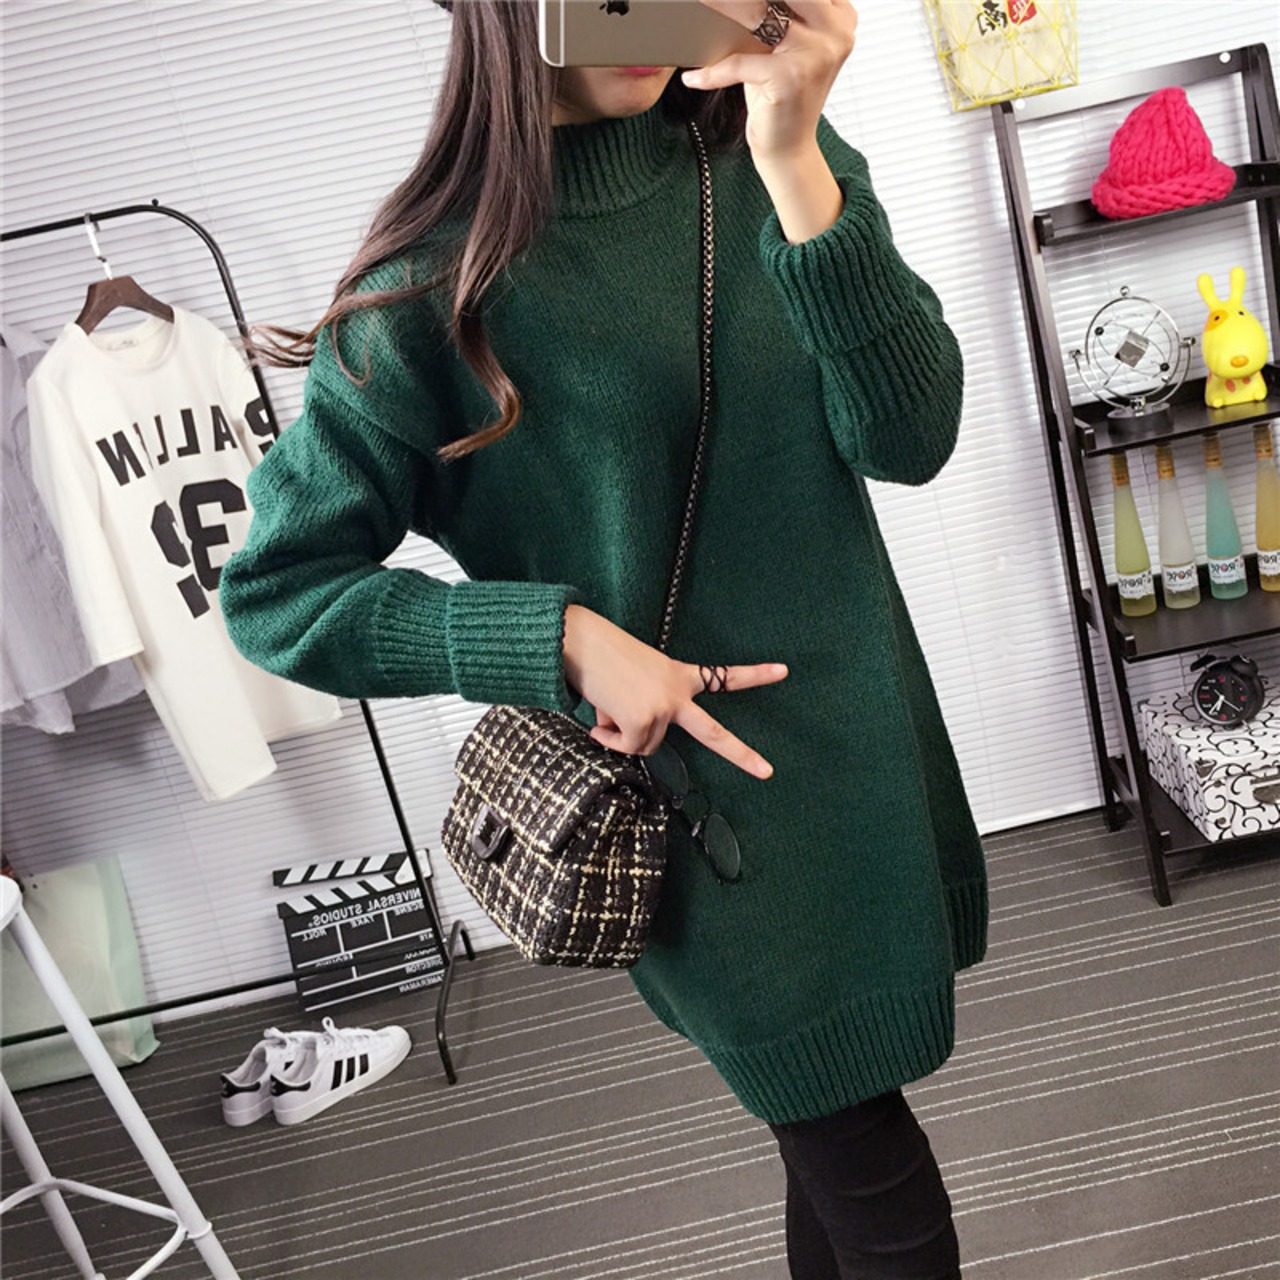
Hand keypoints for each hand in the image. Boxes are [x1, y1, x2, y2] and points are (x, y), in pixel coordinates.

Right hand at [562, 604, 787, 777]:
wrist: (581, 642)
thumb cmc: (602, 657)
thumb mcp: (634, 682)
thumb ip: (640, 709)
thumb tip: (622, 735)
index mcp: (679, 675)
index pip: (721, 676)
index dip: (754, 675)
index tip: (782, 671)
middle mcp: (677, 692)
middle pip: (713, 733)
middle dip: (742, 754)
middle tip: (767, 771)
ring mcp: (662, 707)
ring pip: (645, 745)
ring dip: (622, 734)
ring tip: (608, 708)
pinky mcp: (642, 720)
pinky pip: (627, 747)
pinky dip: (610, 739)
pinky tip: (599, 721)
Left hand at [683, 1, 857, 161]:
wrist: (788, 150)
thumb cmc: (778, 97)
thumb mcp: (778, 46)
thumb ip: (771, 13)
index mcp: (839, 15)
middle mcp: (835, 29)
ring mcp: (816, 52)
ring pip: (757, 13)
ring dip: (720, 7)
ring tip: (698, 4)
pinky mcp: (791, 77)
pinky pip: (740, 62)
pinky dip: (713, 72)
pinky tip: (692, 79)